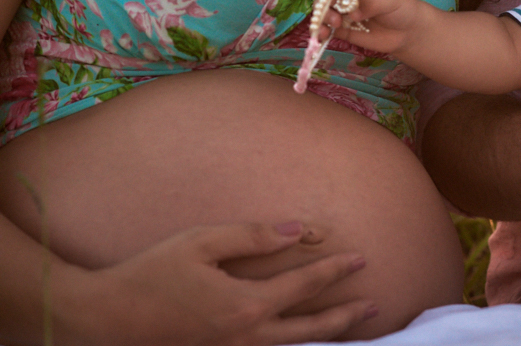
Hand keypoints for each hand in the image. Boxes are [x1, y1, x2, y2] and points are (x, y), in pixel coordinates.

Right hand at [67, 222, 373, 345]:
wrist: (101, 320)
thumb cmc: (149, 274)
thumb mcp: (201, 242)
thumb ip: (252, 236)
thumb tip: (297, 231)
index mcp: (245, 306)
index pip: (304, 285)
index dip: (334, 270)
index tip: (360, 257)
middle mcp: (246, 338)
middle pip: (310, 330)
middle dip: (345, 316)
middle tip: (374, 304)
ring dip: (325, 338)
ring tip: (352, 327)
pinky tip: (302, 341)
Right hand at [316, 0, 416, 54]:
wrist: (407, 32)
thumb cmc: (401, 7)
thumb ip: (372, 2)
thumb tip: (352, 13)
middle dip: (325, 2)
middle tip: (336, 16)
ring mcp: (343, 10)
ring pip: (323, 10)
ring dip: (322, 17)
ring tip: (335, 25)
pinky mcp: (341, 27)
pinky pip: (326, 27)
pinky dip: (321, 31)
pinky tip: (322, 35)